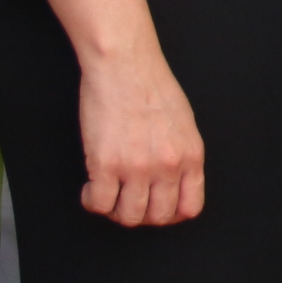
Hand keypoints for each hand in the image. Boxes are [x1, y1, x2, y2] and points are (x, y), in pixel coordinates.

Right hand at [75, 47, 206, 226]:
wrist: (125, 65)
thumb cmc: (151, 86)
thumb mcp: (184, 124)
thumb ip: (182, 155)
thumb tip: (174, 182)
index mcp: (190, 156)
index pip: (189, 207)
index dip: (171, 214)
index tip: (157, 208)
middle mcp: (167, 166)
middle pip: (157, 217)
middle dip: (142, 214)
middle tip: (128, 200)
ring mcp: (136, 168)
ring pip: (127, 216)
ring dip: (116, 210)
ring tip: (109, 194)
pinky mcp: (105, 164)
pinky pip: (98, 203)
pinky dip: (92, 202)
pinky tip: (91, 189)